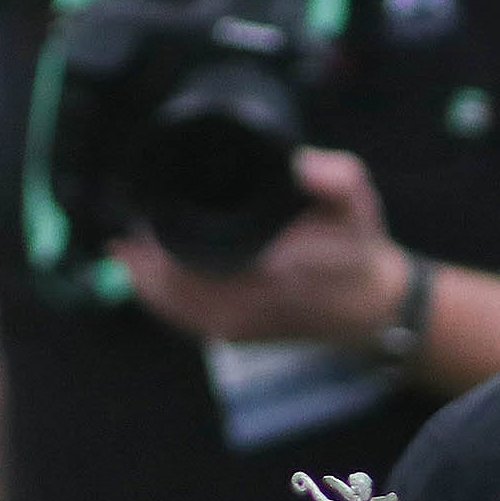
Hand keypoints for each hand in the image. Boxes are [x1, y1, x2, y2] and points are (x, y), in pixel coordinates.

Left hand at [114, 148, 410, 347]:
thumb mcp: (358, 203)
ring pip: (167, 305)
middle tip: (126, 219)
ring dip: (142, 277)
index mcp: (268, 270)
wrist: (372, 307)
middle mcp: (245, 304)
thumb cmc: (359, 249)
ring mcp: (236, 326)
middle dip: (139, 254)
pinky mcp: (233, 336)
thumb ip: (335, 178)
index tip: (139, 204)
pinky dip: (158, 297)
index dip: (154, 233)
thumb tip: (300, 164)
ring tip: (127, 246)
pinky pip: (181, 319)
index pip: (187, 259)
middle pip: (165, 284)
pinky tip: (144, 274)